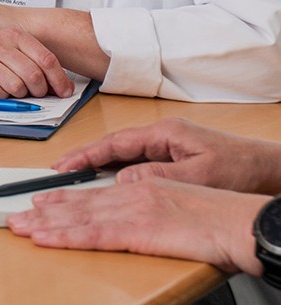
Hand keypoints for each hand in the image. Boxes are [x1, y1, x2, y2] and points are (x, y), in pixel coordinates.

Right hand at [0, 28, 73, 97]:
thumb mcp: (11, 47)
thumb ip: (36, 61)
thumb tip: (63, 87)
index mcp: (13, 35)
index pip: (46, 60)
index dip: (59, 80)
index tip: (63, 91)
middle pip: (34, 76)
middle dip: (40, 91)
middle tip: (36, 93)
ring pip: (17, 87)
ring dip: (20, 95)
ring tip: (14, 90)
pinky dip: (1, 97)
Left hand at [7, 180, 267, 275]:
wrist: (241, 221)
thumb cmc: (220, 219)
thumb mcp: (180, 205)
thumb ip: (153, 209)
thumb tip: (138, 220)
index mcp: (143, 187)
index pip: (94, 194)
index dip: (63, 199)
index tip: (39, 201)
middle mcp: (132, 194)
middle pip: (79, 203)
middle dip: (43, 210)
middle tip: (15, 215)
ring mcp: (133, 211)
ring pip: (78, 217)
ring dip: (44, 223)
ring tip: (18, 226)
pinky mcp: (138, 230)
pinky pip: (93, 234)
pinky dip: (64, 236)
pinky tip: (43, 238)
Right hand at [54, 118, 280, 193]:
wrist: (269, 169)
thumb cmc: (242, 168)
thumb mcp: (200, 173)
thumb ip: (160, 175)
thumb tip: (123, 180)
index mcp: (164, 133)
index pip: (115, 143)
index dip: (86, 154)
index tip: (64, 166)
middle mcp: (161, 136)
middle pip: (112, 148)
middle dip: (83, 160)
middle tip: (57, 174)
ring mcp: (165, 147)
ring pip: (121, 157)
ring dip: (97, 168)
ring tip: (72, 181)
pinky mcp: (170, 159)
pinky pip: (133, 165)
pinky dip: (115, 174)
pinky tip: (104, 185)